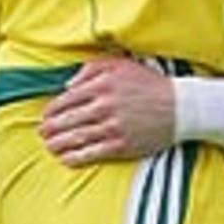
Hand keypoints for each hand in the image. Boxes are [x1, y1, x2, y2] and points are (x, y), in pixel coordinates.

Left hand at [39, 57, 176, 164]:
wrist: (181, 108)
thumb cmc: (150, 84)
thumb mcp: (121, 64)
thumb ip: (91, 69)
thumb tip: (68, 85)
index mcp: (102, 84)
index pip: (67, 99)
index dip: (52, 110)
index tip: (45, 117)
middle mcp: (104, 106)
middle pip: (68, 120)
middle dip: (51, 129)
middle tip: (42, 134)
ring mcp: (113, 127)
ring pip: (76, 138)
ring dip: (59, 144)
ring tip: (50, 147)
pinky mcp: (122, 145)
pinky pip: (92, 153)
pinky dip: (76, 157)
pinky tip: (67, 159)